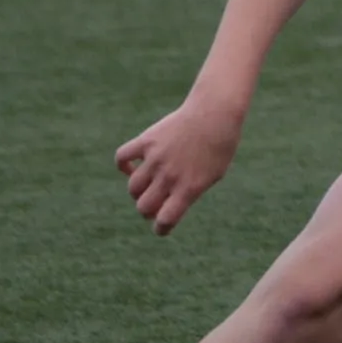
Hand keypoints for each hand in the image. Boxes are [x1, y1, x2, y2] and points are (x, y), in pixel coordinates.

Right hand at [115, 93, 244, 235]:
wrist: (215, 113)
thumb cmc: (219, 146)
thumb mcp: (212, 175)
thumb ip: (190, 192)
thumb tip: (165, 206)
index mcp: (189, 188)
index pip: (166, 220)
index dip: (161, 229)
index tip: (161, 228)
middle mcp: (170, 176)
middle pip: (143, 207)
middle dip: (148, 211)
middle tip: (155, 205)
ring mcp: (156, 158)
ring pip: (133, 187)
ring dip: (138, 192)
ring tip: (148, 187)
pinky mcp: (146, 141)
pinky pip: (122, 157)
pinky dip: (123, 165)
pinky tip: (132, 167)